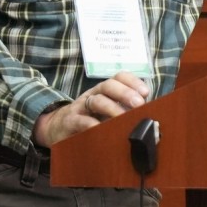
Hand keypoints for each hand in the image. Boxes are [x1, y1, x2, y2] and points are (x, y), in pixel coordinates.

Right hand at [33, 71, 149, 147]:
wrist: (56, 128)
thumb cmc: (88, 120)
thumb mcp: (106, 113)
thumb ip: (124, 111)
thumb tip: (150, 116)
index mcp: (104, 91)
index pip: (119, 77)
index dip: (133, 82)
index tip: (146, 93)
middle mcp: (93, 94)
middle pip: (108, 85)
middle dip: (125, 93)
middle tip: (139, 104)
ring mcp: (81, 106)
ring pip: (97, 100)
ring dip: (112, 108)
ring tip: (123, 118)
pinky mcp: (70, 121)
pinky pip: (81, 120)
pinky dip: (91, 124)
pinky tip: (101, 129)